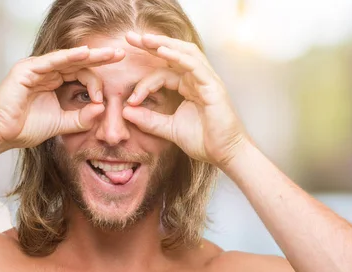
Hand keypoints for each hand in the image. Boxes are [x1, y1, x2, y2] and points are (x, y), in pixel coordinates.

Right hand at [0, 46, 124, 148]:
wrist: (2, 135)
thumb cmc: (26, 128)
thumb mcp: (62, 124)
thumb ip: (81, 118)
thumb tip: (102, 109)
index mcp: (53, 81)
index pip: (80, 73)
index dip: (95, 82)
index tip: (103, 99)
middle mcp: (45, 71)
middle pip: (77, 62)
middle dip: (99, 58)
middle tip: (120, 54)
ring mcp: (35, 68)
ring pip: (67, 59)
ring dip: (89, 56)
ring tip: (109, 54)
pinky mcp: (26, 70)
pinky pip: (51, 61)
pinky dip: (68, 57)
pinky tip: (85, 54)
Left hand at [122, 32, 249, 166]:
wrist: (225, 154)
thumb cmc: (204, 141)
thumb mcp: (169, 129)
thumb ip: (149, 120)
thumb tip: (125, 111)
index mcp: (188, 86)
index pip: (162, 74)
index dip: (144, 83)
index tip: (130, 100)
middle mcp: (197, 79)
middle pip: (174, 53)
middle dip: (152, 44)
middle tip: (130, 37)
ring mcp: (207, 80)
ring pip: (185, 53)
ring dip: (164, 44)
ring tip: (145, 39)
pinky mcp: (213, 86)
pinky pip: (194, 66)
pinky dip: (178, 57)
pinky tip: (162, 51)